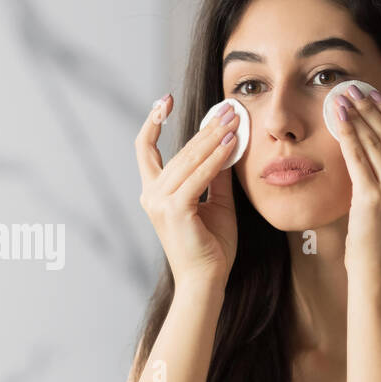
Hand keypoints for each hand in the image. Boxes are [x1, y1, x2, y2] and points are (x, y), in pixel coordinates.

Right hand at [135, 94, 240, 289]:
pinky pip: (199, 176)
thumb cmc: (210, 246)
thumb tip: (227, 142)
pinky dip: (216, 158)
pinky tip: (231, 144)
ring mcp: (160, 202)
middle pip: (178, 150)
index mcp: (154, 192)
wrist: (206, 280)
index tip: (164, 101)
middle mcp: (151, 194)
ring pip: (189, 159)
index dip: (153, 122)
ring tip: (235, 120)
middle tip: (229, 109)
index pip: (145, 149)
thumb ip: (216, 174)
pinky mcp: (175, 209)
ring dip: (214, 137)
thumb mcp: (216, 202)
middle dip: (206, 127)